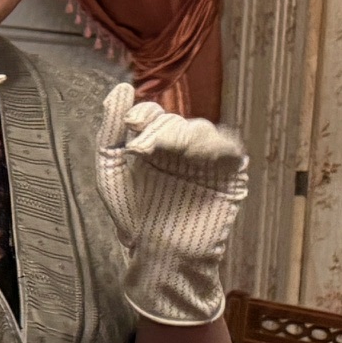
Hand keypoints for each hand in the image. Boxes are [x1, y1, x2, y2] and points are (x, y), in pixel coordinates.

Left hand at [96, 83, 249, 324]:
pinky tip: (194, 153)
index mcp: (153, 145)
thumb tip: (121, 87)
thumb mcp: (111, 169)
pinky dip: (214, 145)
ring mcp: (206, 162)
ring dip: (181, 134)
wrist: (157, 255)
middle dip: (158, 129)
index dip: (143, 113)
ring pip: (202, 130)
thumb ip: (111, 129)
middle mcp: (180, 150)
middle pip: (176, 121)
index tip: (129, 124)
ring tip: (162, 151)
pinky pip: (230, 150)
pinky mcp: (229, 177)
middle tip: (142, 148)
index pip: (154, 113)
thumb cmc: (133, 216)